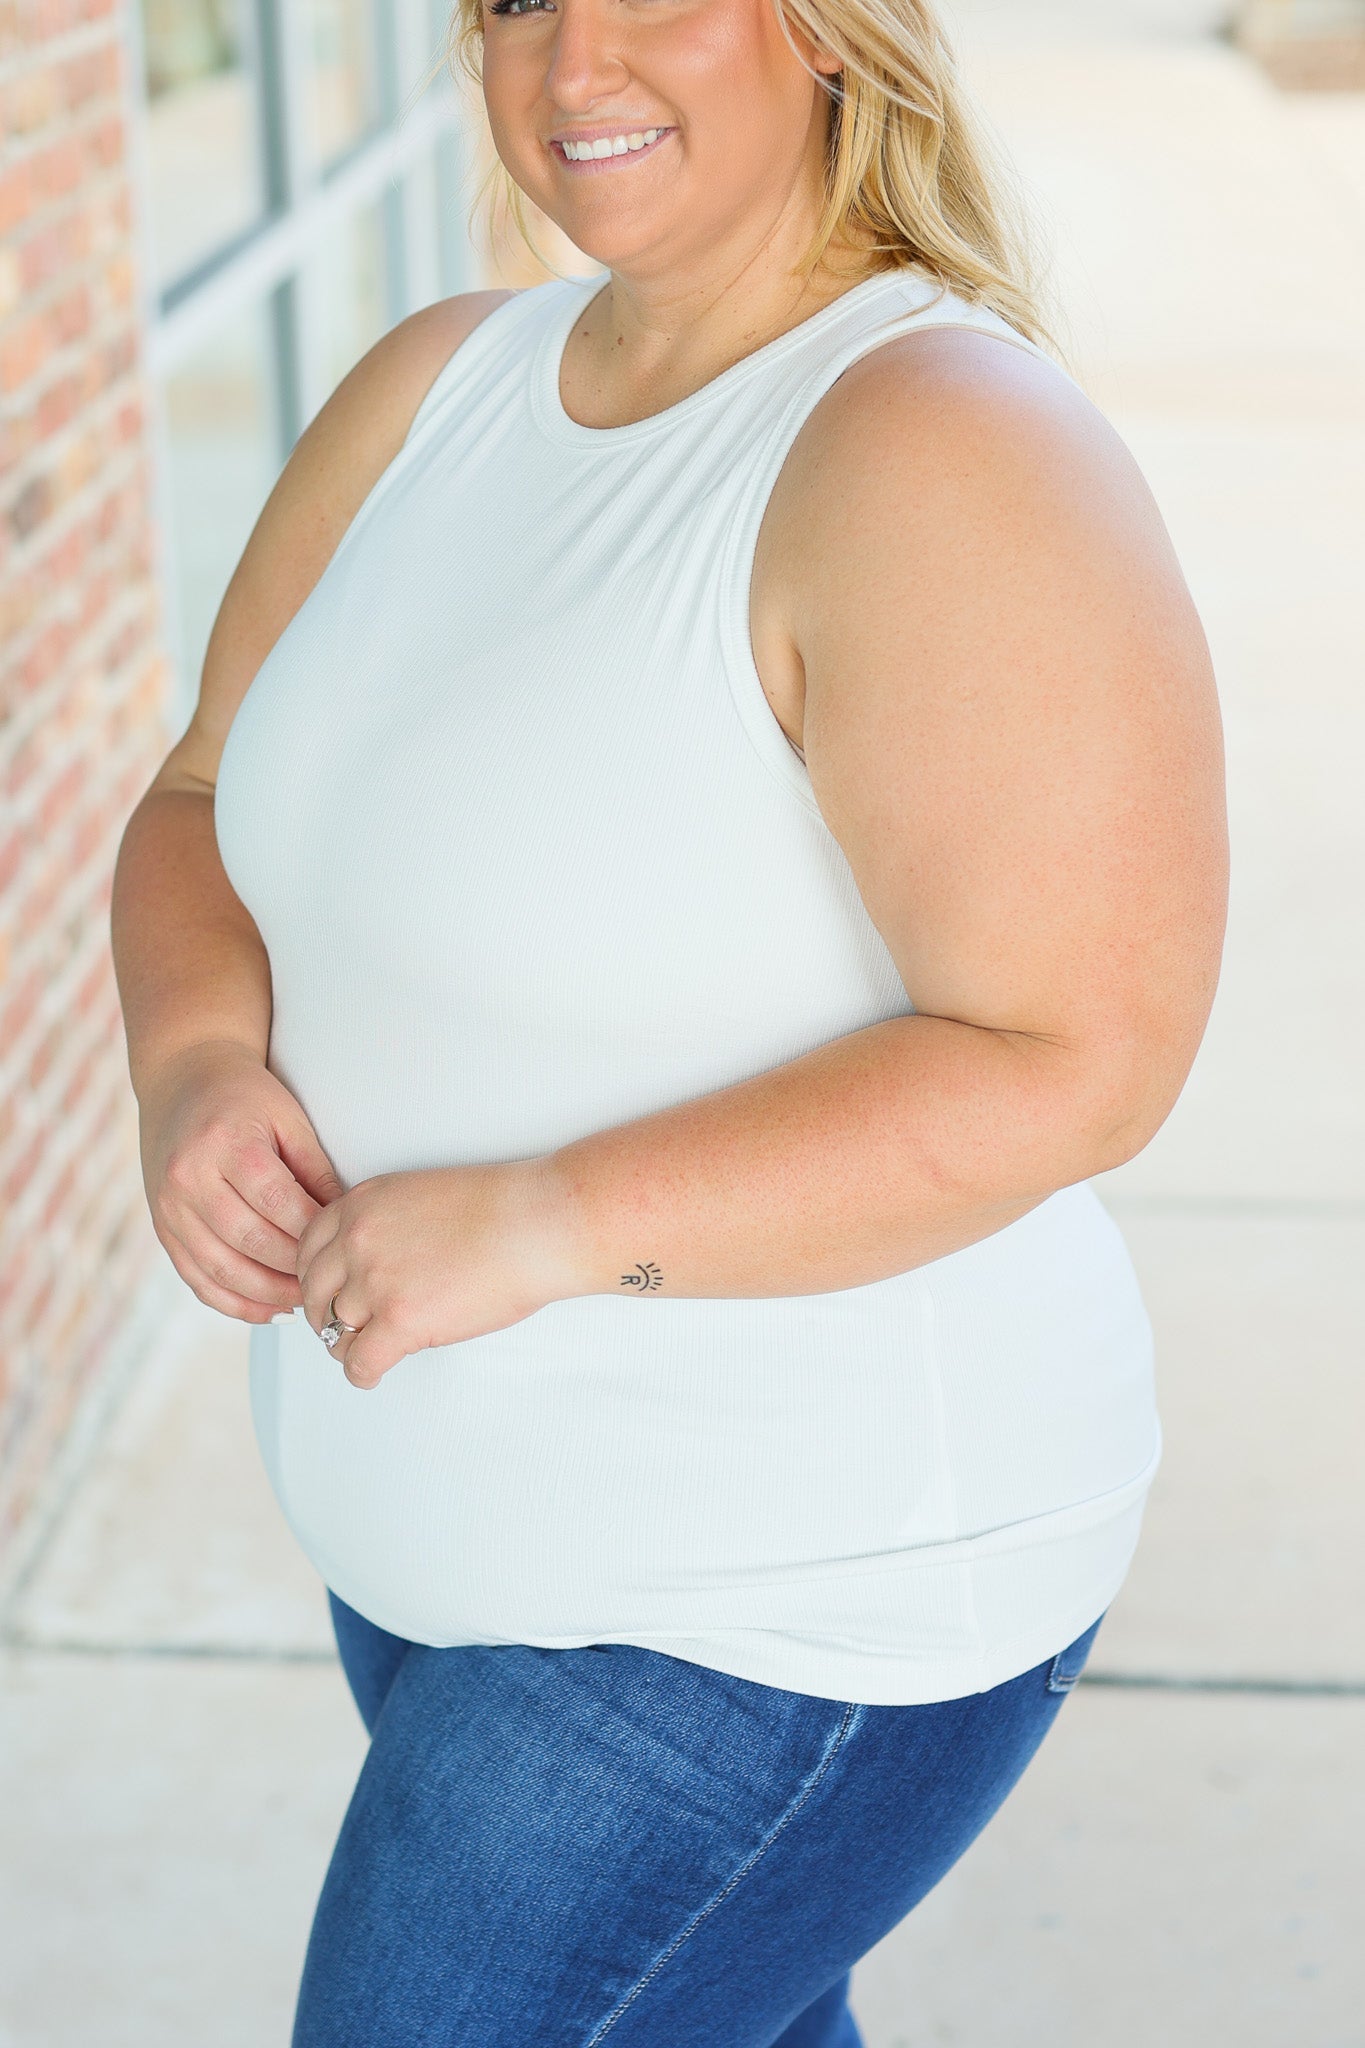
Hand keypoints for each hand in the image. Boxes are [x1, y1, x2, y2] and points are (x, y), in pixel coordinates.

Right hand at [137, 1039, 345, 1322]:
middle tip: (332, 1281)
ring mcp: (169, 1207)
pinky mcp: (162, 1228)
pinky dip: (234, 1301)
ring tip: (306, 1300)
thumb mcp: (288, 1118)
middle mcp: (188, 1178)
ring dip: (268, 1294)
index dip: (313, 1231)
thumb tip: (345, 1221)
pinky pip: (197, 1278)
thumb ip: (316, 1170)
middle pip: (249, 1240)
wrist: (182, 1079)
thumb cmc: (245, 1096)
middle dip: (294, 1267)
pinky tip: (268, 1309)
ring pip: (222, 1268)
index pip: (277, 1203)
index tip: (343, 1245)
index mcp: (225, 1144)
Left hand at [295, 1159, 580, 1389]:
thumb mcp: (418, 1195)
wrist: (537, 1223)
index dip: (316, 1278)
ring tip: (369, 1351)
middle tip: (344, 1327)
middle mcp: (358, 1241)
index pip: (309, 1249)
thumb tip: (367, 1267)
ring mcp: (375, 1282)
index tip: (328, 1293)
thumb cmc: (499, 1208)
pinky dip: (362, 1374)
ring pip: (333, 1331)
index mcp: (362, 1204)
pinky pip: (359, 1363)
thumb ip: (382, 1224)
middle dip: (326, 1314)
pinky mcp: (400, 1322)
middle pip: (314, 1292)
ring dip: (348, 1345)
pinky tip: (374, 1374)